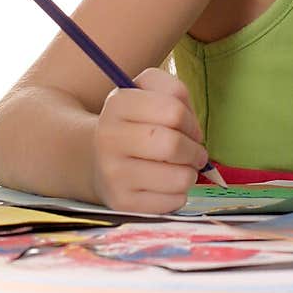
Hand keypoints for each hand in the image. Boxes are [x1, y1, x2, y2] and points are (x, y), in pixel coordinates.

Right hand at [92, 67, 207, 213]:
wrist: (98, 158)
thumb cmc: (136, 122)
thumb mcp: (149, 90)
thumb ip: (176, 93)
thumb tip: (194, 133)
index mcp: (118, 105)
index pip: (173, 111)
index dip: (190, 121)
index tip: (188, 128)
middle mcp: (109, 139)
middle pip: (173, 145)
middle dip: (195, 150)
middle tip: (195, 152)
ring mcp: (113, 174)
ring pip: (178, 177)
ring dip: (190, 173)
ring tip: (182, 168)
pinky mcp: (122, 203)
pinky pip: (172, 202)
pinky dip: (180, 194)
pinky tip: (168, 185)